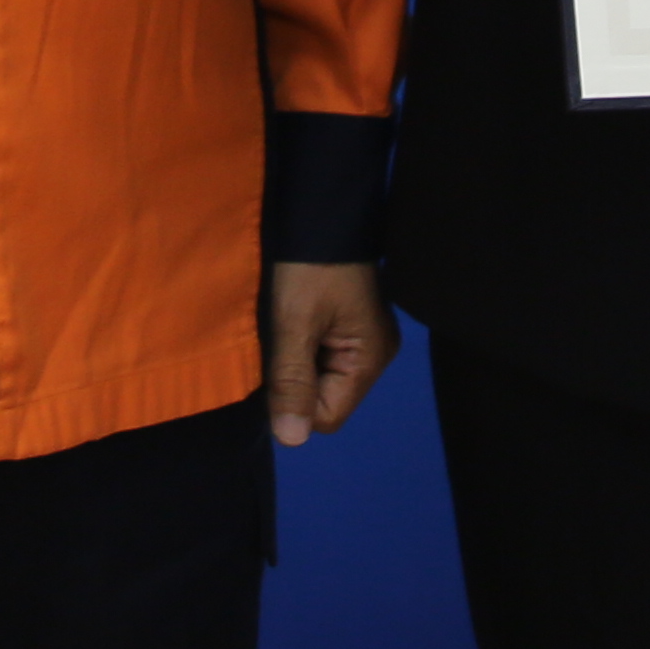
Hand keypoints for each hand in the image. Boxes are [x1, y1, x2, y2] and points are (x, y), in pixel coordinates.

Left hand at [264, 259, 394, 444]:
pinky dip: (303, 346)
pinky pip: (323, 356)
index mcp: (369, 360)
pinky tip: (293, 322)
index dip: (294, 401)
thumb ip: (292, 380)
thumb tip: (291, 440)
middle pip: (325, 398)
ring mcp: (365, 340)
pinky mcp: (351, 325)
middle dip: (295, 380)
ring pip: (321, 377)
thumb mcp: (294, 322)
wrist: (322, 208)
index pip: (327, 416)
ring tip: (284, 328)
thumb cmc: (309, 265)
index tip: (275, 367)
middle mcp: (374, 357)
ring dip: (297, 362)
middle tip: (278, 341)